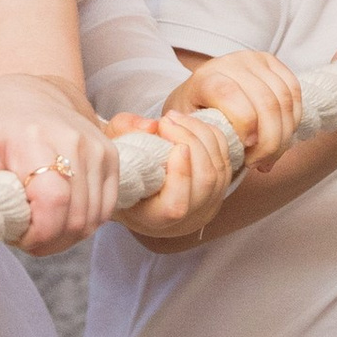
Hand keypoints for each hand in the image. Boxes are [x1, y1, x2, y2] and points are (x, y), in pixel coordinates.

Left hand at [0, 80, 121, 254]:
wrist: (33, 93)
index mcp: (35, 138)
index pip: (52, 202)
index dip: (39, 234)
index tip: (18, 238)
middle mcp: (73, 142)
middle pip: (75, 218)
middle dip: (50, 241)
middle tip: (25, 237)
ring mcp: (98, 150)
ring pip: (94, 218)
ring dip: (67, 236)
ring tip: (40, 226)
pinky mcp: (112, 157)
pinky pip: (107, 209)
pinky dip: (85, 224)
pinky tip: (60, 217)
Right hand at [110, 106, 241, 239]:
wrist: (133, 180)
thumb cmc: (119, 167)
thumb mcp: (109, 150)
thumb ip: (123, 134)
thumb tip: (151, 126)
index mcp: (152, 219)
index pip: (176, 207)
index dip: (181, 176)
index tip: (175, 146)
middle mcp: (183, 220)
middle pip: (204, 184)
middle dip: (191, 142)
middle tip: (167, 119)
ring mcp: (205, 207)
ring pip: (218, 171)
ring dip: (200, 135)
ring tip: (176, 117)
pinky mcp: (218, 191)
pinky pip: (226, 162)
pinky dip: (213, 137)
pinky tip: (192, 124)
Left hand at [166, 47, 302, 172]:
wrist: (199, 92)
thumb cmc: (195, 116)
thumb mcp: (190, 129)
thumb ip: (207, 141)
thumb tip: (229, 155)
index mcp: (205, 78)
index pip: (230, 94)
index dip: (244, 124)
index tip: (246, 150)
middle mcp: (231, 63)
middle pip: (265, 102)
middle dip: (270, 141)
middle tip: (260, 162)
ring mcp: (254, 59)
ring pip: (284, 99)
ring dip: (284, 134)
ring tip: (270, 155)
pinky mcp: (272, 62)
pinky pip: (294, 90)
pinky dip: (293, 118)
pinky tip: (283, 136)